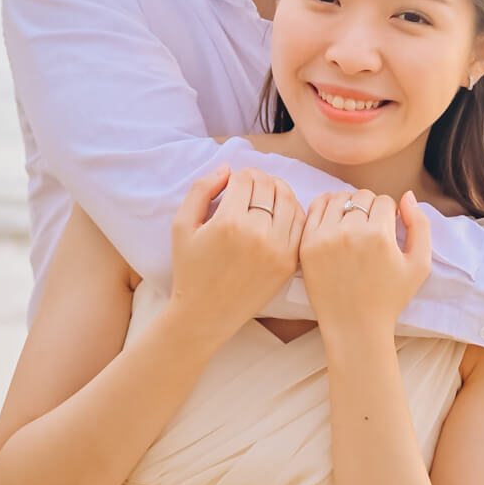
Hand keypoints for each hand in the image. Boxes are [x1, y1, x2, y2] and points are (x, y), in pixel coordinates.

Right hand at [170, 165, 303, 346]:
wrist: (205, 315)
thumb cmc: (190, 270)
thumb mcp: (182, 226)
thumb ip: (201, 190)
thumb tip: (227, 169)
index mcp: (229, 222)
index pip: (246, 178)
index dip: (239, 174)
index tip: (233, 183)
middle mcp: (258, 234)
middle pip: (269, 185)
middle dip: (258, 179)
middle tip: (249, 187)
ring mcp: (278, 249)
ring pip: (290, 200)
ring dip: (278, 191)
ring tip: (265, 197)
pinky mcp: (290, 263)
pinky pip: (300, 225)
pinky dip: (293, 212)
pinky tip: (278, 214)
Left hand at [298, 188, 431, 340]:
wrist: (355, 326)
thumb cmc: (390, 298)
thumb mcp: (419, 264)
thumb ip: (420, 225)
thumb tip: (408, 195)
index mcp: (379, 236)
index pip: (385, 200)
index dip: (390, 213)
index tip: (388, 229)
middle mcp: (350, 232)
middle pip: (362, 196)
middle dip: (370, 207)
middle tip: (371, 228)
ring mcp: (325, 237)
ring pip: (338, 198)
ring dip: (349, 205)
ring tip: (353, 224)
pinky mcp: (307, 244)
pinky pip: (316, 207)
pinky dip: (327, 207)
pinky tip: (335, 221)